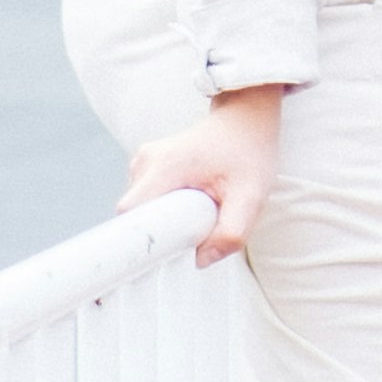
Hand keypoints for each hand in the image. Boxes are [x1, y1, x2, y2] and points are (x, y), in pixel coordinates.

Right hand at [122, 85, 280, 265]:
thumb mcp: (251, 196)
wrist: (246, 121)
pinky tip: (190, 202)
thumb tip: (201, 260)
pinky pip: (147, 201)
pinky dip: (165, 209)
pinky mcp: (148, 166)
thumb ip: (231, 232)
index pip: (130, 215)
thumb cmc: (248, 153)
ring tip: (198, 210)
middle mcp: (146, 161)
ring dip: (165, 220)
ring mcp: (144, 162)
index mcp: (165, 166)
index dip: (140, 240)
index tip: (161, 255)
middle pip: (135, 216)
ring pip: (141, 210)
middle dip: (162, 232)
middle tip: (196, 230)